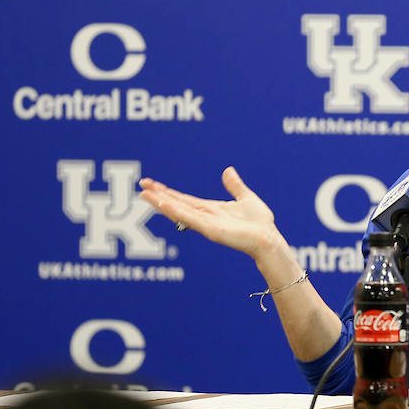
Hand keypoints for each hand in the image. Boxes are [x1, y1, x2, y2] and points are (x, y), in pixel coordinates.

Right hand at [139, 167, 279, 258]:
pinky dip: (177, 211)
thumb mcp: (246, 198)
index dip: (167, 192)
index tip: (152, 184)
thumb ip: (235, 186)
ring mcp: (206, 224)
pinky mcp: (211, 230)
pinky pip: (191, 219)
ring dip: (161, 202)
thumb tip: (228, 170)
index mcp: (210, 210)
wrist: (268, 238)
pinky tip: (164, 204)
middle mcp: (205, 216)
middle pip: (176, 203)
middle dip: (158, 195)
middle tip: (141, 185)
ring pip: (179, 211)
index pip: (183, 199)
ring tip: (145, 194)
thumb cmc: (259, 223)